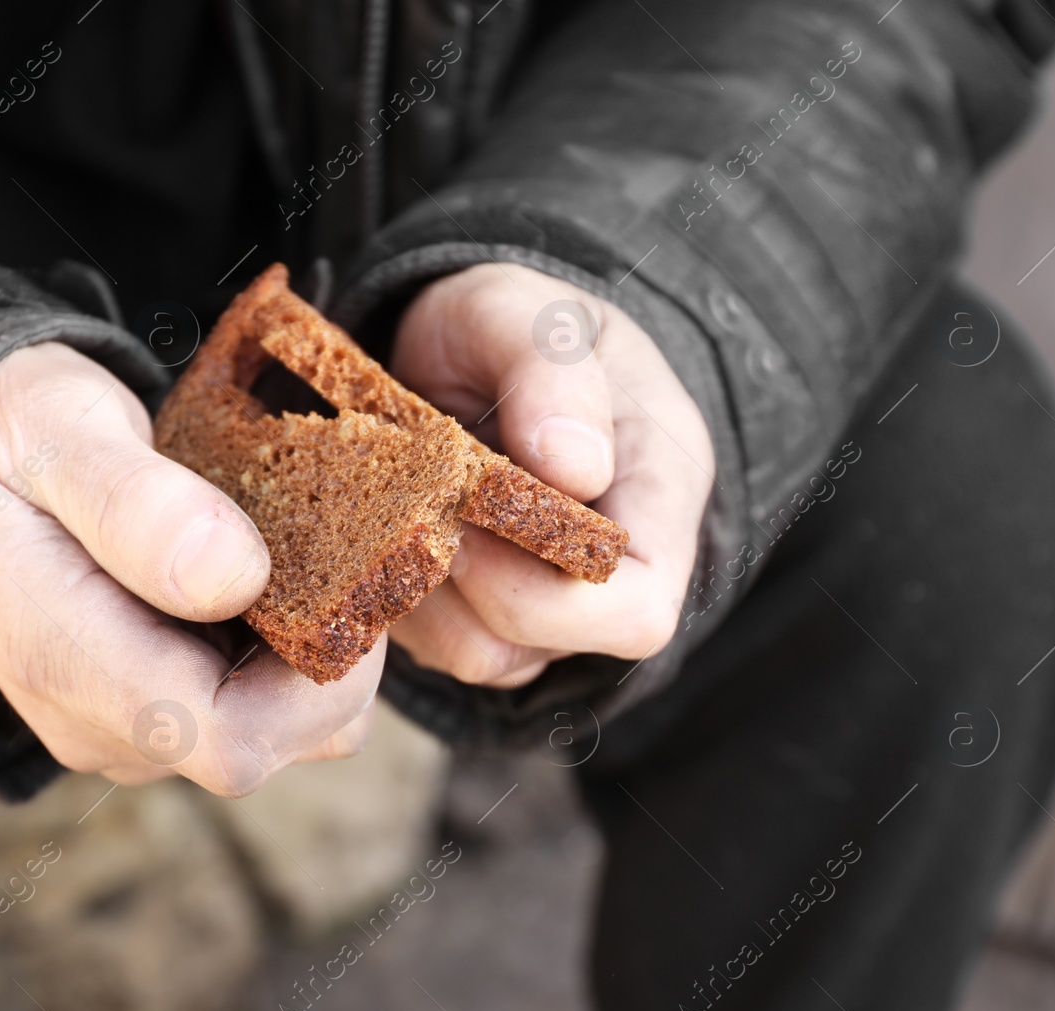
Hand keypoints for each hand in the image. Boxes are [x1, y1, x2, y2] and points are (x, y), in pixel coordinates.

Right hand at [0, 343, 382, 795]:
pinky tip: (283, 575)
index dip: (315, 680)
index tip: (348, 580)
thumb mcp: (49, 426)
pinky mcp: (166, 714)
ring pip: (283, 734)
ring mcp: (135, 729)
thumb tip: (235, 576)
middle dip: (331, 660)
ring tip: (303, 552)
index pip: (229, 738)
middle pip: (273, 744)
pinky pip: (266, 710)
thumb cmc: (15, 438)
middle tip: (340, 548)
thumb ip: (130, 500)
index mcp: (63, 663)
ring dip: (319, 654)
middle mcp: (103, 725)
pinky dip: (297, 651)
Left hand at [387, 263, 714, 686]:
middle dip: (464, 576)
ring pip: (476, 654)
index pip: (636, 611)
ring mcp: (547, 608)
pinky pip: (432, 643)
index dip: (546, 589)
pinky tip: (392, 519)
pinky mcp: (483, 619)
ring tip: (404, 494)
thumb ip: (552, 368)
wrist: (466, 349)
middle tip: (420, 490)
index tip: (471, 504)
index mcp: (661, 495)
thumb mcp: (529, 312)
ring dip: (422, 583)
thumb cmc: (514, 327)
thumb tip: (575, 465)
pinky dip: (397, 586)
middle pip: (543, 644)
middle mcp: (613, 574)